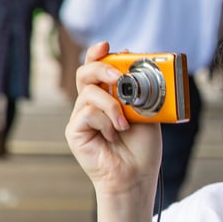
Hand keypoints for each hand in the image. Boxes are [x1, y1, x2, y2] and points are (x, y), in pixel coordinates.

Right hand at [66, 42, 162, 221]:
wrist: (137, 176)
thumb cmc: (143, 147)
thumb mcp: (148, 111)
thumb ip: (139, 89)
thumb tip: (134, 60)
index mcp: (109, 96)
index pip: (98, 68)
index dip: (98, 54)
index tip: (107, 46)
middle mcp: (92, 104)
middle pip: (85, 73)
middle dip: (101, 67)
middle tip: (118, 75)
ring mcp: (81, 117)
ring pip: (88, 92)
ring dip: (111, 105)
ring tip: (125, 123)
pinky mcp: (74, 131)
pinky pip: (86, 113)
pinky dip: (105, 121)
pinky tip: (113, 135)